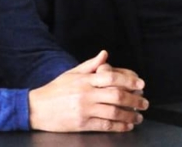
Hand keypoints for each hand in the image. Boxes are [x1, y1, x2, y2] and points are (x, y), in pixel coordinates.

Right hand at [28, 50, 148, 132]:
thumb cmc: (54, 90)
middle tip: (144, 102)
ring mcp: (84, 110)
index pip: (112, 77)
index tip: (141, 84)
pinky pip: (105, 125)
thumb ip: (90, 65)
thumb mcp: (71, 73)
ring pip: (113, 112)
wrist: (36, 108)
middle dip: (134, 99)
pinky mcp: (82, 124)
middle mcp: (86, 94)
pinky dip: (118, 126)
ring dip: (129, 115)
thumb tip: (105, 54)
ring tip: (138, 116)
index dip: (129, 80)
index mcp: (85, 80)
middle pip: (116, 95)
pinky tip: (126, 126)